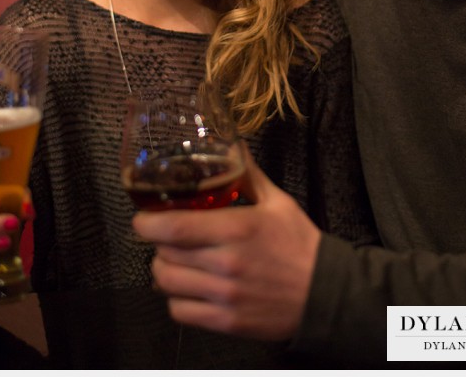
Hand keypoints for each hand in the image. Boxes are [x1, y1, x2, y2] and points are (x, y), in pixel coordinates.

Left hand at [133, 146, 320, 340]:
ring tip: (174, 260)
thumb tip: (233, 144)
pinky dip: (177, 299)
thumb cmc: (299, 244)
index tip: (141, 218)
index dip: (147, 223)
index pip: (174, 227)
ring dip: (164, 270)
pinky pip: (181, 312)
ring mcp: (224, 296)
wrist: (324, 294)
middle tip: (164, 235)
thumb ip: (249, 174)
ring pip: (168, 284)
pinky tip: (188, 287)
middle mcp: (225, 264)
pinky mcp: (225, 322)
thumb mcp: (278, 202)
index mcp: (236, 229)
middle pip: (165, 255)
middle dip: (157, 243)